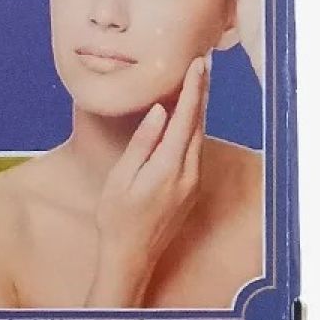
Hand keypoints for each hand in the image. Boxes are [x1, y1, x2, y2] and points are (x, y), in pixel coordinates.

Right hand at [84, 56, 208, 306]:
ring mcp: (193, 182)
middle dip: (201, 92)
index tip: (197, 64)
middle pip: (199, 123)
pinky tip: (187, 117)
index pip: (185, 119)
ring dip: (199, 108)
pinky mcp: (191, 188)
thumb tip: (159, 111)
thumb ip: (143, 143)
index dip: (192, 89)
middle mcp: (188, 173)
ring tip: (197, 82)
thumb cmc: (117, 218)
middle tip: (202, 64)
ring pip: (199, 136)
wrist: (131, 256)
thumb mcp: (121, 178)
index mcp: (168, 167)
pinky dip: (193, 127)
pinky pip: (195, 149)